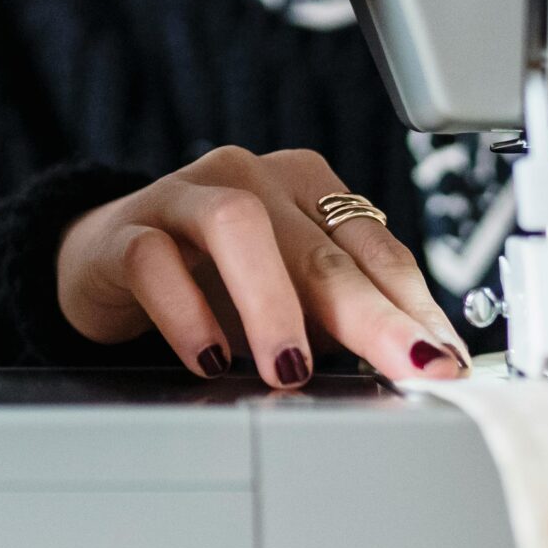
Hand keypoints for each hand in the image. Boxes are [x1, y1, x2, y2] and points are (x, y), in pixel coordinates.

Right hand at [55, 146, 470, 387]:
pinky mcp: (126, 229)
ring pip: (239, 227)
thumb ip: (338, 322)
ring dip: (272, 303)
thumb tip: (405, 368)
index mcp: (307, 189)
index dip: (415, 309)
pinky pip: (157, 261)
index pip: (376, 250)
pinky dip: (187, 313)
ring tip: (289, 369)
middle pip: (322, 247)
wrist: (103, 259)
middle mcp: (251, 178)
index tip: (444, 363)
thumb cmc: (208, 281)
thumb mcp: (286, 299)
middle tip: (406, 367)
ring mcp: (186, 196)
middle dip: (372, 315)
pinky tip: (207, 358)